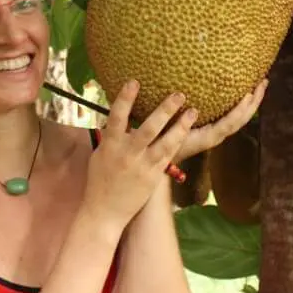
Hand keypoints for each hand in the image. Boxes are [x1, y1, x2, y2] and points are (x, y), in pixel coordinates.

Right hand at [82, 80, 196, 232]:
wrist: (105, 211)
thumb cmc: (99, 180)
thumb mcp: (100, 154)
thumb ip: (111, 136)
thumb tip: (119, 117)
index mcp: (110, 145)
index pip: (116, 117)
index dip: (125, 98)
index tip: (134, 81)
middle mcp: (128, 154)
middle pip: (149, 128)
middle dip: (164, 110)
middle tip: (179, 93)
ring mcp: (143, 165)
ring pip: (165, 143)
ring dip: (180, 125)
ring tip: (193, 110)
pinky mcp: (153, 176)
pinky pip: (168, 156)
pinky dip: (177, 141)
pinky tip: (187, 130)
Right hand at [172, 78, 267, 164]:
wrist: (164, 156)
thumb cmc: (166, 142)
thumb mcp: (172, 132)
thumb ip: (181, 122)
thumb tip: (188, 105)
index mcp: (210, 136)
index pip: (231, 122)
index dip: (241, 109)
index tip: (250, 93)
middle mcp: (218, 135)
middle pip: (242, 119)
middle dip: (255, 101)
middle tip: (263, 81)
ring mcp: (217, 133)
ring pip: (240, 118)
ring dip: (251, 102)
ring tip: (258, 84)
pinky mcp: (215, 129)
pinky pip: (233, 116)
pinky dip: (241, 105)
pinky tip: (243, 94)